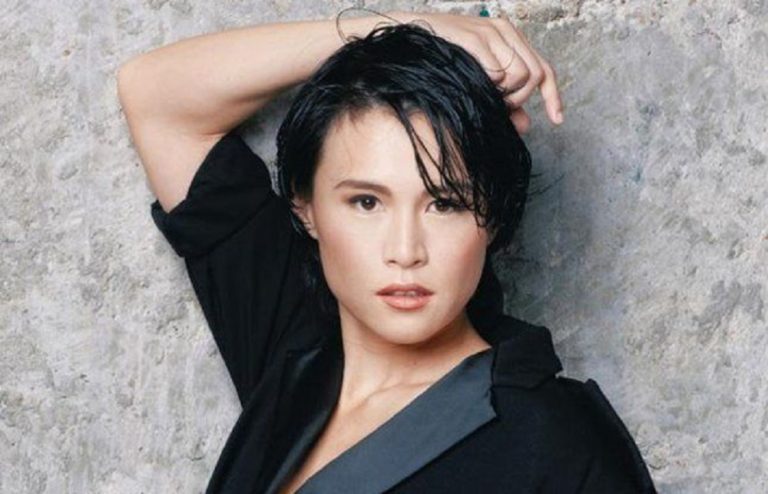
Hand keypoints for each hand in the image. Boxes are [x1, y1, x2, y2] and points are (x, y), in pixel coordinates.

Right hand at [391, 10, 563, 133]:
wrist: (407, 43)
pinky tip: (475, 83)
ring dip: (504, 93)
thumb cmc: (440, 63)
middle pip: (534, 74)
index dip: (553, 97)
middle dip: (520, 98)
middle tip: (498, 108)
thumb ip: (504, 103)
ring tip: (482, 95)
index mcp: (509, 38)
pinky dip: (490, 83)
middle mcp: (503, 30)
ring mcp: (489, 32)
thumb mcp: (479, 83)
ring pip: (520, 74)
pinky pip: (498, 70)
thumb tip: (527, 124)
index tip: (557, 120)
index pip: (543, 68)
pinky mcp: (474, 37)